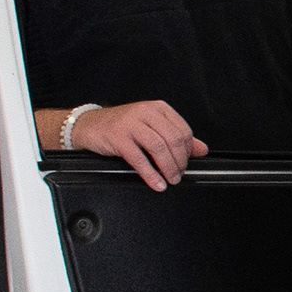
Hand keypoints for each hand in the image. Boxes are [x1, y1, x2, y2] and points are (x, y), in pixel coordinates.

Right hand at [66, 99, 204, 190]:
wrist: (89, 125)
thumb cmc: (120, 126)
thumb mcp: (151, 127)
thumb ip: (176, 137)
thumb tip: (202, 149)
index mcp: (158, 108)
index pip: (183, 130)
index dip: (188, 151)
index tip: (186, 164)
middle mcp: (146, 113)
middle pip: (173, 139)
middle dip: (180, 162)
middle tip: (179, 175)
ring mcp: (131, 124)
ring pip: (159, 148)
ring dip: (168, 168)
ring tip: (170, 180)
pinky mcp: (119, 137)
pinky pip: (140, 159)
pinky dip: (151, 174)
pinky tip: (157, 183)